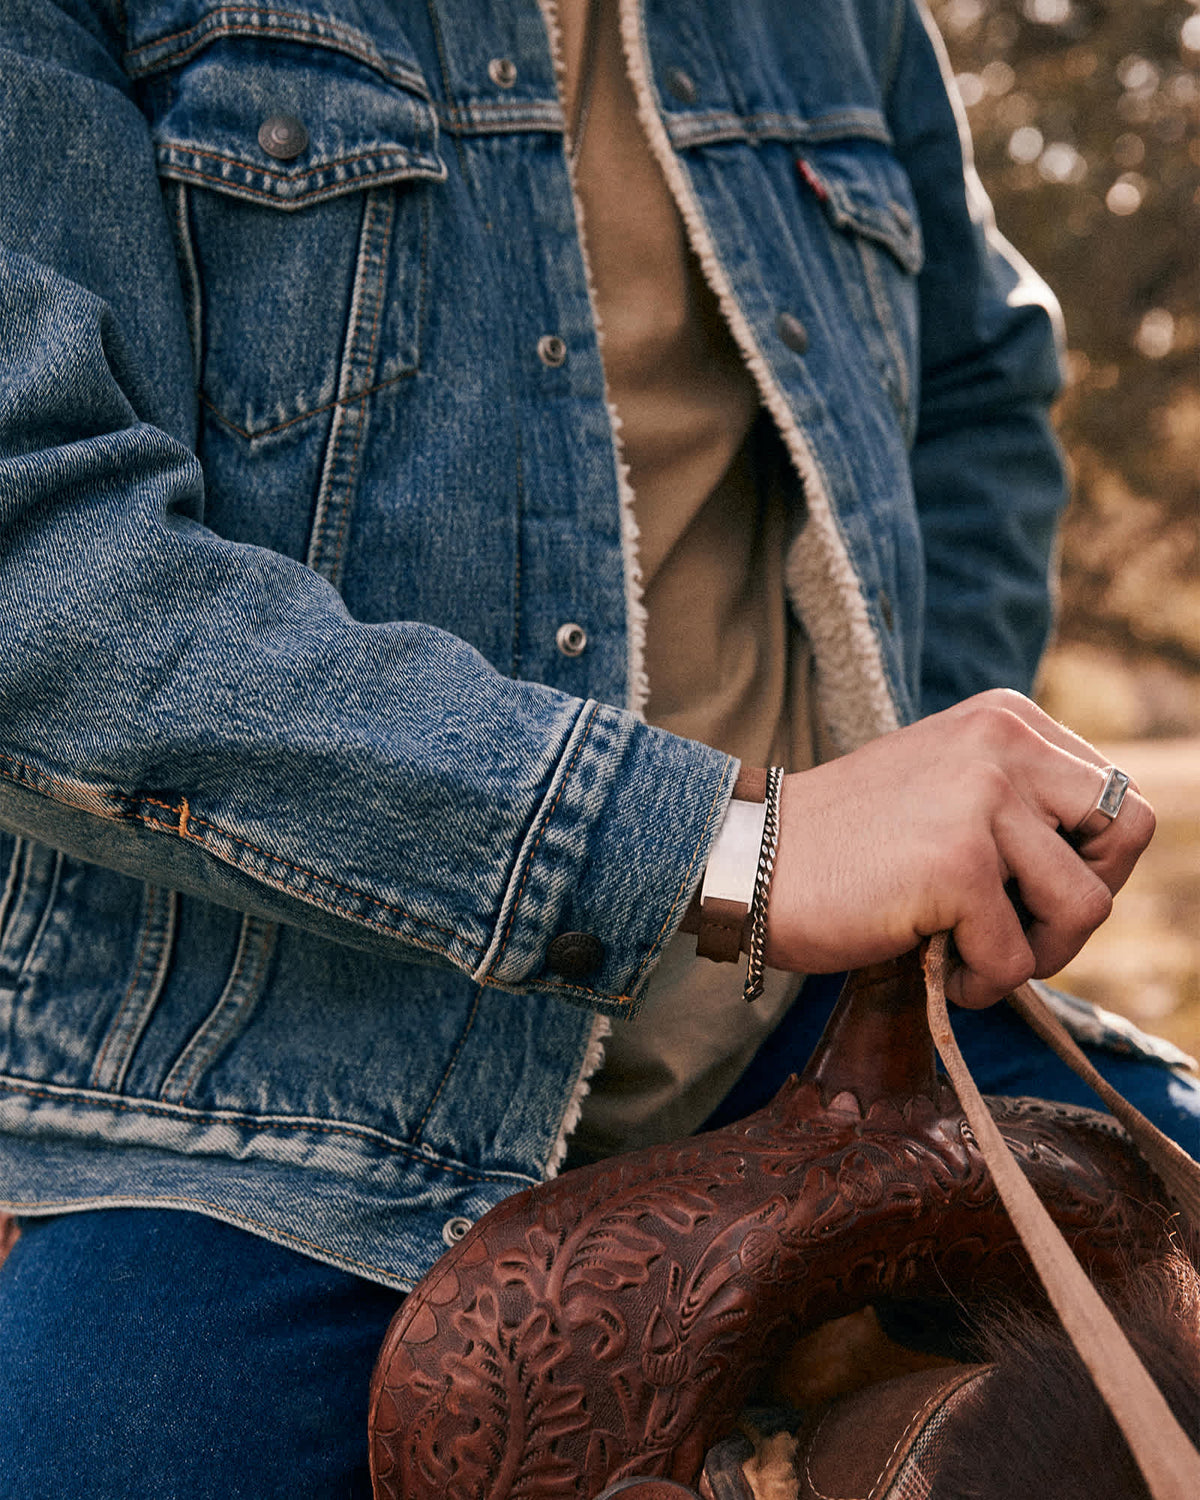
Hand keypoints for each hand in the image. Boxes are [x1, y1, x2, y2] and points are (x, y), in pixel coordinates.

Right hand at [765, 689, 1154, 1007]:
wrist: (749, 861)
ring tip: (977, 956)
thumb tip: (1100, 870)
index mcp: (1006, 719)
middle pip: (1130, 834)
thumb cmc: (844, 844)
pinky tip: (939, 968)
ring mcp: (983, 801)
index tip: (1031, 892)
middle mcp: (1003, 743)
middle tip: (1024, 929)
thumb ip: (1017, 801)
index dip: (1091, 862)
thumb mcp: (945, 786)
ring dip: (1039, 951)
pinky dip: (984, 982)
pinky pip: (1018, 955)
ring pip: (1086, 905)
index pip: (1117, 795)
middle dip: (1085, 900)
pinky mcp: (959, 865)